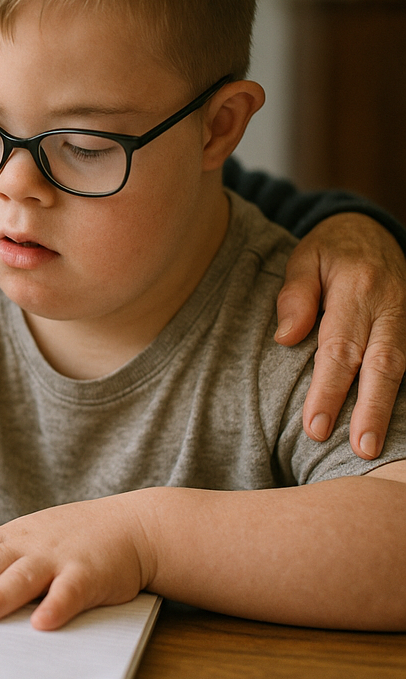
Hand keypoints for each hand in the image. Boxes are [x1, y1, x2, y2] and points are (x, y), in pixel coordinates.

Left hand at [0, 497, 151, 630]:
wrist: (133, 525)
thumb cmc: (77, 533)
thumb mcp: (30, 530)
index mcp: (14, 537)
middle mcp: (30, 545)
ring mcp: (59, 557)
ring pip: (23, 578)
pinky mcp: (90, 573)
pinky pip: (71, 591)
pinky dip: (57, 606)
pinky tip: (43, 624)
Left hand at [275, 213, 405, 458]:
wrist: (370, 229)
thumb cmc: (330, 248)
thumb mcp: (304, 258)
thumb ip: (295, 296)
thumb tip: (285, 338)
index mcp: (357, 289)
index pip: (339, 348)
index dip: (329, 390)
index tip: (315, 425)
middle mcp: (389, 307)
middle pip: (381, 365)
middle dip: (370, 410)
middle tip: (359, 448)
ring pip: (401, 367)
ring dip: (387, 409)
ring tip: (372, 446)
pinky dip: (400, 394)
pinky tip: (390, 424)